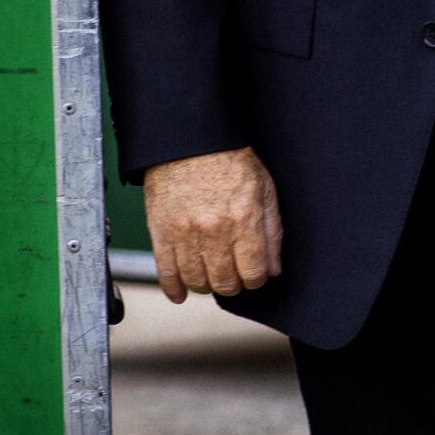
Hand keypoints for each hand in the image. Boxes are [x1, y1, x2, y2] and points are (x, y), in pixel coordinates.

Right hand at [143, 146, 283, 302]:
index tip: (254, 274)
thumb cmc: (229, 160)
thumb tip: (273, 269)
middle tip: (234, 275)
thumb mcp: (264, 190)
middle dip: (234, 284)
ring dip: (207, 285)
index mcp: (243, 221)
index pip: (253, 273)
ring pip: (197, 281)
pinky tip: (181, 294)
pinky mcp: (161, 232)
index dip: (257, 278)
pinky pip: (165, 271)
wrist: (189, 140)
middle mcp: (214, 232)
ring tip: (211, 276)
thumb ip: (272, 232)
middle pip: (225, 282)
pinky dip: (173, 288)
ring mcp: (185, 234)